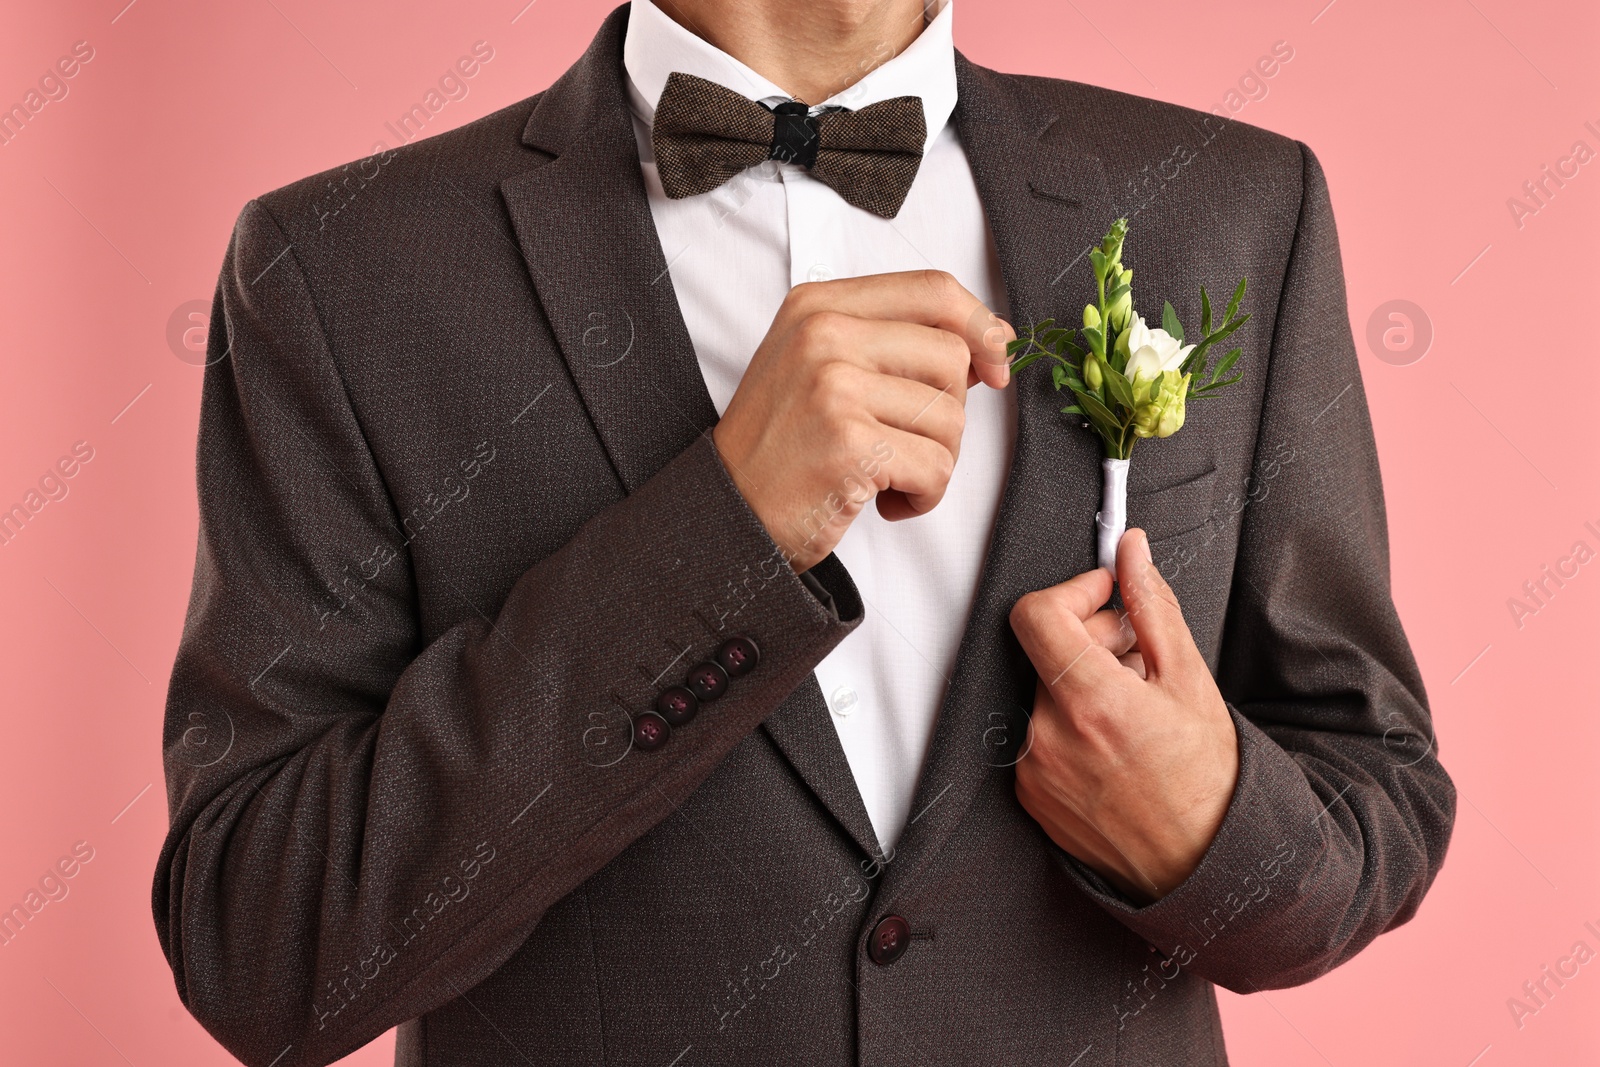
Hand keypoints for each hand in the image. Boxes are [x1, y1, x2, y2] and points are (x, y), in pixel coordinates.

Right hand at [711, 270, 1012, 572]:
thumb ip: (891, 341)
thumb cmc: (779, 448)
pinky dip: (923, 496)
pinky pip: (936, 466)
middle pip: (951, 356)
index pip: (933, 290)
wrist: (725, 514)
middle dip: (947, 413)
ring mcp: (834, 386)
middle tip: (905, 444)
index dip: (980, 327)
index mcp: (818, 306)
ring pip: (950, 416)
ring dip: (935, 461)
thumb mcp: (819, 367)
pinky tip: (885, 502)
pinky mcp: (850, 442)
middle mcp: (824, 335)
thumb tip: (991, 340)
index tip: (994, 367)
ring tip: (889, 476)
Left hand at [1008, 528, 1238, 902]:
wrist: (1205, 868)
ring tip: (1133, 710)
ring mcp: (1033, 770)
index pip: (1036, 613)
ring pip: (1044, 693)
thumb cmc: (1208, 782)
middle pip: (1046, 652)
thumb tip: (1129, 550)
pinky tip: (1114, 744)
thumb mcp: (1190, 681)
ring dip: (1082, 685)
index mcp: (1089, 702)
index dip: (1073, 593)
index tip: (1106, 596)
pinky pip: (1038, 735)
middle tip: (1140, 661)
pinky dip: (1070, 726)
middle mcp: (1048, 737)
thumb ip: (1150, 607)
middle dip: (1091, 641)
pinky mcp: (1027, 796)